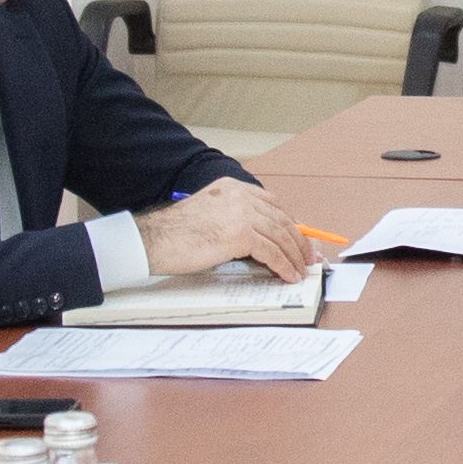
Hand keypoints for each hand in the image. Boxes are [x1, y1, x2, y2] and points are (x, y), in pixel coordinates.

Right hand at [136, 175, 309, 281]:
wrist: (155, 241)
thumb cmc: (175, 234)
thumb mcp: (210, 215)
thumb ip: (234, 218)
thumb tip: (259, 239)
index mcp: (233, 188)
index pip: (272, 204)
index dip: (290, 224)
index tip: (298, 239)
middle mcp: (240, 196)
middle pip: (281, 219)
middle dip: (298, 241)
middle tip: (307, 256)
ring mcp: (242, 214)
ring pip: (281, 236)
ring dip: (294, 256)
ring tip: (300, 270)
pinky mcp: (241, 234)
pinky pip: (272, 252)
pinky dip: (283, 266)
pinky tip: (287, 275)